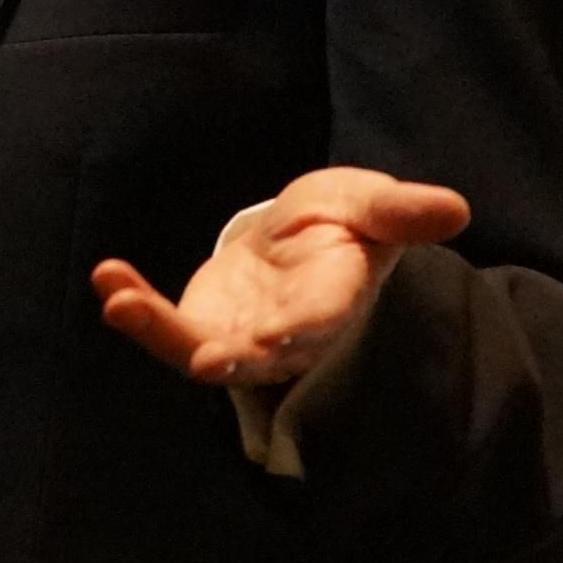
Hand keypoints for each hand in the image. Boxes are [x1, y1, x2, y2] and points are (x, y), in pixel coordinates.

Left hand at [92, 167, 470, 388]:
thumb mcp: (370, 203)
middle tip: (203, 360)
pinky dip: (135, 306)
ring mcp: (240, 337)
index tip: (273, 338)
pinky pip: (163, 327)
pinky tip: (107, 277)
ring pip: (199, 350)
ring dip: (158, 331)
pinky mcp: (201, 327)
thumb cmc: (344, 221)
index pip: (321, 320)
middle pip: (259, 357)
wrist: (303, 238)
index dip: (298, 331)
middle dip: (232, 358)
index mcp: (334, 299)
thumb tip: (455, 208)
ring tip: (121, 302)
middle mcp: (287, 333)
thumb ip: (401, 210)